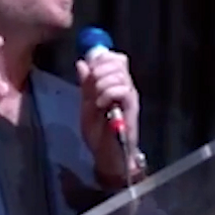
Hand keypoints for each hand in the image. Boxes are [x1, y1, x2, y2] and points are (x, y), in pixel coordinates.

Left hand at [75, 48, 139, 180]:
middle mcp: (125, 87)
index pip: (115, 58)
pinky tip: (101, 104)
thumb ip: (86, 85)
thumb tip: (82, 63)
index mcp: (115, 84)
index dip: (101, 58)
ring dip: (102, 83)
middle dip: (99, 69)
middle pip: (118, 61)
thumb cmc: (99, 134)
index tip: (89, 71)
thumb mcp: (86, 106)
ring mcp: (130, 97)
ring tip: (96, 99)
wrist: (107, 156)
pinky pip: (123, 90)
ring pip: (119, 74)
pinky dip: (108, 93)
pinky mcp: (132, 108)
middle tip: (91, 86)